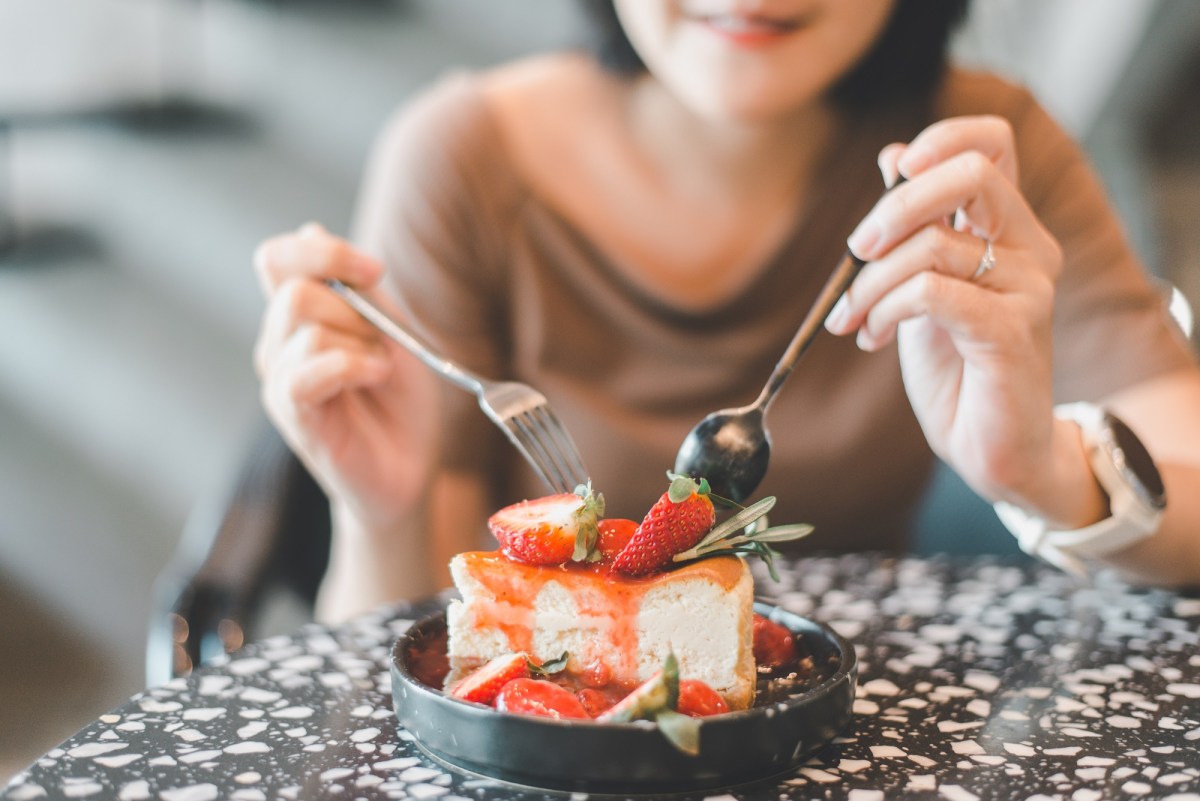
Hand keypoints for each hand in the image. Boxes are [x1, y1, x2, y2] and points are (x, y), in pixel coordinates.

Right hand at [253, 223, 441, 527]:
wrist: (409, 468)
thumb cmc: (400, 403)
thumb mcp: (392, 330)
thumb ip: (358, 287)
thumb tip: (311, 228)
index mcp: (300, 317)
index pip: (278, 258)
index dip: (322, 251)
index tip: (373, 271)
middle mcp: (279, 343)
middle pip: (295, 288)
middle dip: (354, 308)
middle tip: (382, 344)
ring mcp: (280, 378)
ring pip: (303, 322)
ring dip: (359, 340)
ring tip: (380, 371)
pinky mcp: (292, 413)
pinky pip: (304, 370)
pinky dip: (349, 364)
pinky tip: (374, 377)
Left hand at [823, 116, 1078, 517]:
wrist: (990, 448)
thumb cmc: (956, 368)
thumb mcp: (920, 286)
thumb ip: (914, 228)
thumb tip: (891, 156)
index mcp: (1009, 229)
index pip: (994, 143)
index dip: (941, 138)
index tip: (893, 169)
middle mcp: (1030, 248)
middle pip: (970, 174)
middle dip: (895, 206)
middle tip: (855, 251)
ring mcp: (1028, 288)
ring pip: (932, 244)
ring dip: (870, 282)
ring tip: (853, 319)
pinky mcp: (1013, 330)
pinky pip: (931, 292)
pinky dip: (885, 310)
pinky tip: (871, 337)